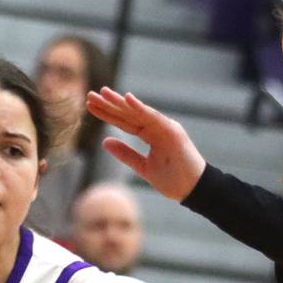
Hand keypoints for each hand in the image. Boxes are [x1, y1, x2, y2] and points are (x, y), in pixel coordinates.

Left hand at [86, 87, 206, 200]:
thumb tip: (104, 141)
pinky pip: (153, 117)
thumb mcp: (143, 167)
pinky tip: (127, 98)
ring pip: (138, 112)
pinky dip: (140, 107)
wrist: (193, 189)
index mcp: (149, 135)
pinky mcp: (172, 130)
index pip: (124, 122)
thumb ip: (125, 154)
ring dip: (120, 102)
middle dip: (109, 104)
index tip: (89, 106)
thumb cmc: (172, 180)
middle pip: (128, 114)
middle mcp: (156, 127)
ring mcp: (164, 127)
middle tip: (90, 95)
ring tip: (103, 92)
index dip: (107, 114)